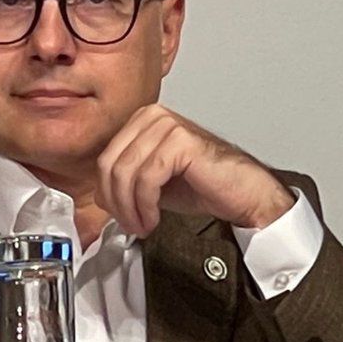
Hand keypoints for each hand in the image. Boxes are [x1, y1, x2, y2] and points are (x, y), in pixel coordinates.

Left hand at [95, 104, 294, 237]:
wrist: (243, 194)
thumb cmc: (205, 186)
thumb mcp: (153, 184)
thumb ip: (125, 182)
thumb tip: (99, 194)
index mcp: (143, 120)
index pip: (105, 157)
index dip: (106, 193)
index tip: (118, 216)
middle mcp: (153, 117)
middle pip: (110, 164)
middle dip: (115, 202)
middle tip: (129, 224)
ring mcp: (167, 125)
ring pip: (125, 173)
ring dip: (130, 208)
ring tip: (143, 224)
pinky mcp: (181, 141)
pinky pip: (146, 179)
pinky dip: (145, 205)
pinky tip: (154, 218)